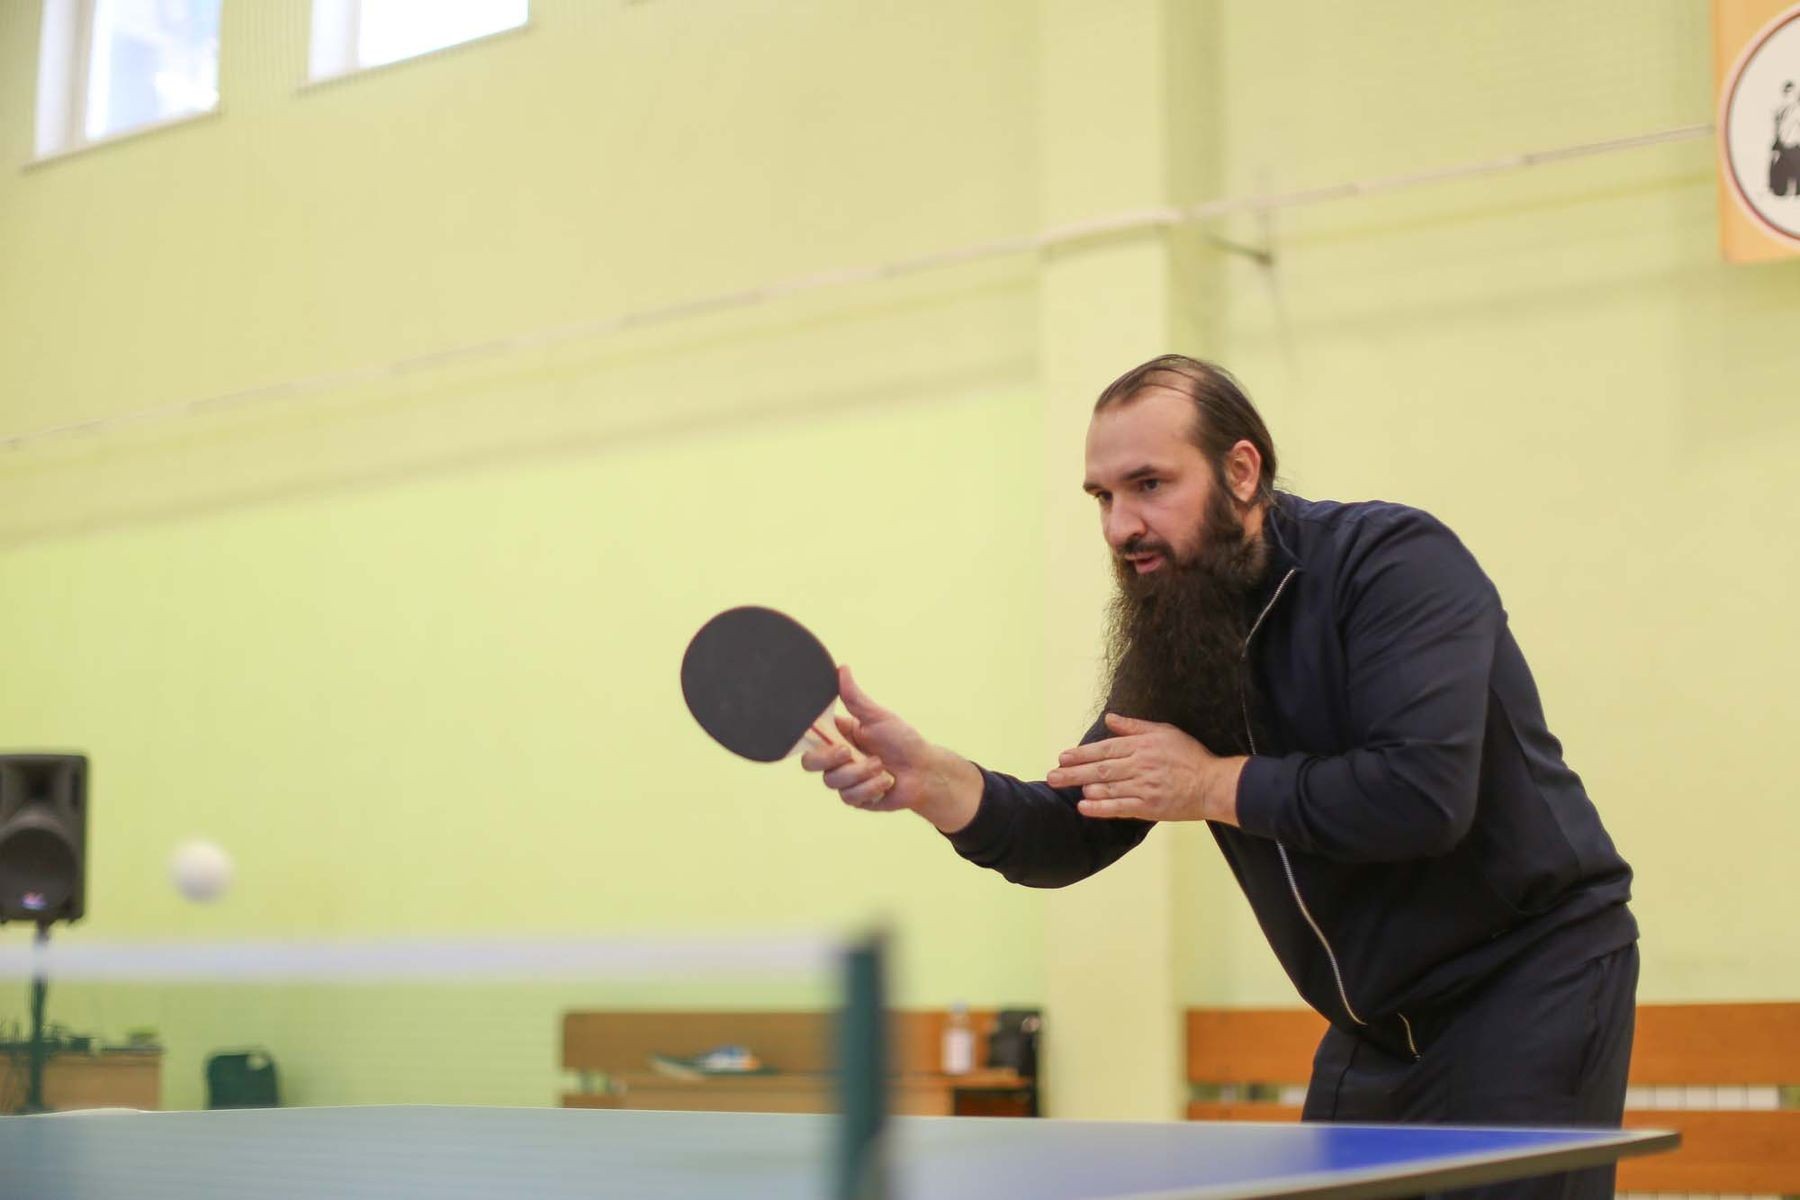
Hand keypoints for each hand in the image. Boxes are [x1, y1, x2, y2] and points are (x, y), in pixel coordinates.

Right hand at [798, 667, 982, 829]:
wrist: (925, 772)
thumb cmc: (903, 741)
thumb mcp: (878, 716)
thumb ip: (855, 697)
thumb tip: (842, 669)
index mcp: (839, 736)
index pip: (811, 736)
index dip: (808, 737)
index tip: (820, 733)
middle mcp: (838, 759)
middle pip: (811, 763)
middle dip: (829, 758)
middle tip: (848, 752)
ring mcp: (845, 780)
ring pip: (833, 781)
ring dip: (861, 773)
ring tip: (882, 766)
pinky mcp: (855, 799)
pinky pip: (850, 796)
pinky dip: (871, 788)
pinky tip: (886, 782)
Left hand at [1045, 713, 1244, 824]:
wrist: (1212, 784)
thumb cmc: (1189, 756)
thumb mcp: (1163, 731)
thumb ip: (1134, 726)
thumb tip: (1110, 718)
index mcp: (1141, 746)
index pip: (1104, 749)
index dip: (1081, 754)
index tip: (1062, 757)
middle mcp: (1139, 766)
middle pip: (1100, 769)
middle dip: (1072, 772)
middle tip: (1052, 776)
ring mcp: (1143, 788)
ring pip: (1106, 788)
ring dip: (1084, 788)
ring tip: (1066, 787)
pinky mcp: (1148, 807)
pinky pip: (1118, 808)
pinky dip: (1099, 807)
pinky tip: (1083, 806)